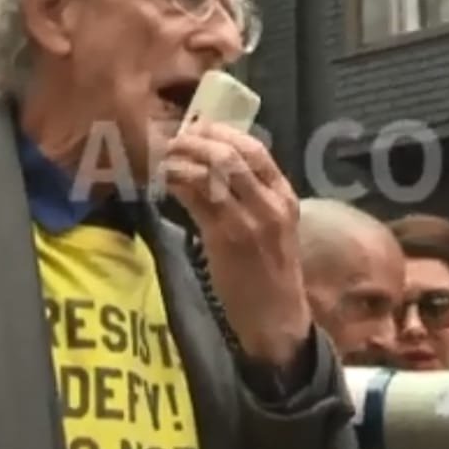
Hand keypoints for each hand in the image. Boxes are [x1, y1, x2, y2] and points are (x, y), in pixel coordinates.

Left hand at [163, 120, 309, 366]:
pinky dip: (178, 183)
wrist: (277, 319)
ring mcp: (249, 220)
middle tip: (172, 141)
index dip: (221, 133)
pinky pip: (198, 199)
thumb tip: (211, 165)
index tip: (196, 129)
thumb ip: (250, 196)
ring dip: (183, 159)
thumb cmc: (269, 272)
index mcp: (284, 196)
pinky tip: (164, 181)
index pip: (255, 149)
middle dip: (196, 141)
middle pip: (230, 154)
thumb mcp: (270, 226)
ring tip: (164, 158)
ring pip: (213, 171)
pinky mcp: (226, 239)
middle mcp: (270, 203)